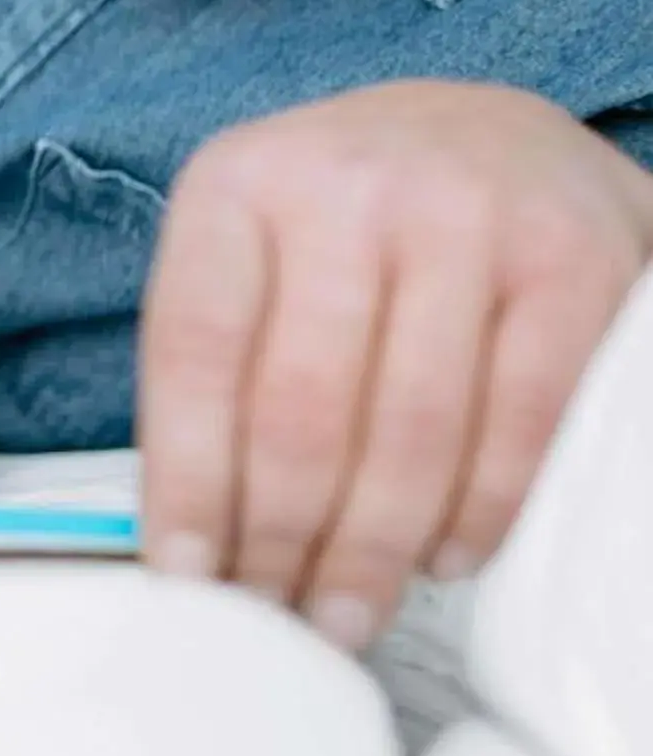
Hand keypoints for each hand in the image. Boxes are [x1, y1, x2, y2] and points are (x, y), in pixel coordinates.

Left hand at [140, 81, 652, 648]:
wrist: (499, 136)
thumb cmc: (351, 225)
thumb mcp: (256, 248)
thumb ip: (217, 360)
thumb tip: (186, 535)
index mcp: (238, 184)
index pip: (194, 353)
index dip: (187, 481)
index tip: (185, 576)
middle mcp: (347, 186)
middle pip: (301, 406)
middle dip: (282, 538)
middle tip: (275, 619)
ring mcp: (467, 216)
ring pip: (409, 427)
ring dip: (372, 547)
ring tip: (346, 614)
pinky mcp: (570, 259)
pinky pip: (520, 417)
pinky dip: (479, 507)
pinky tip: (444, 557)